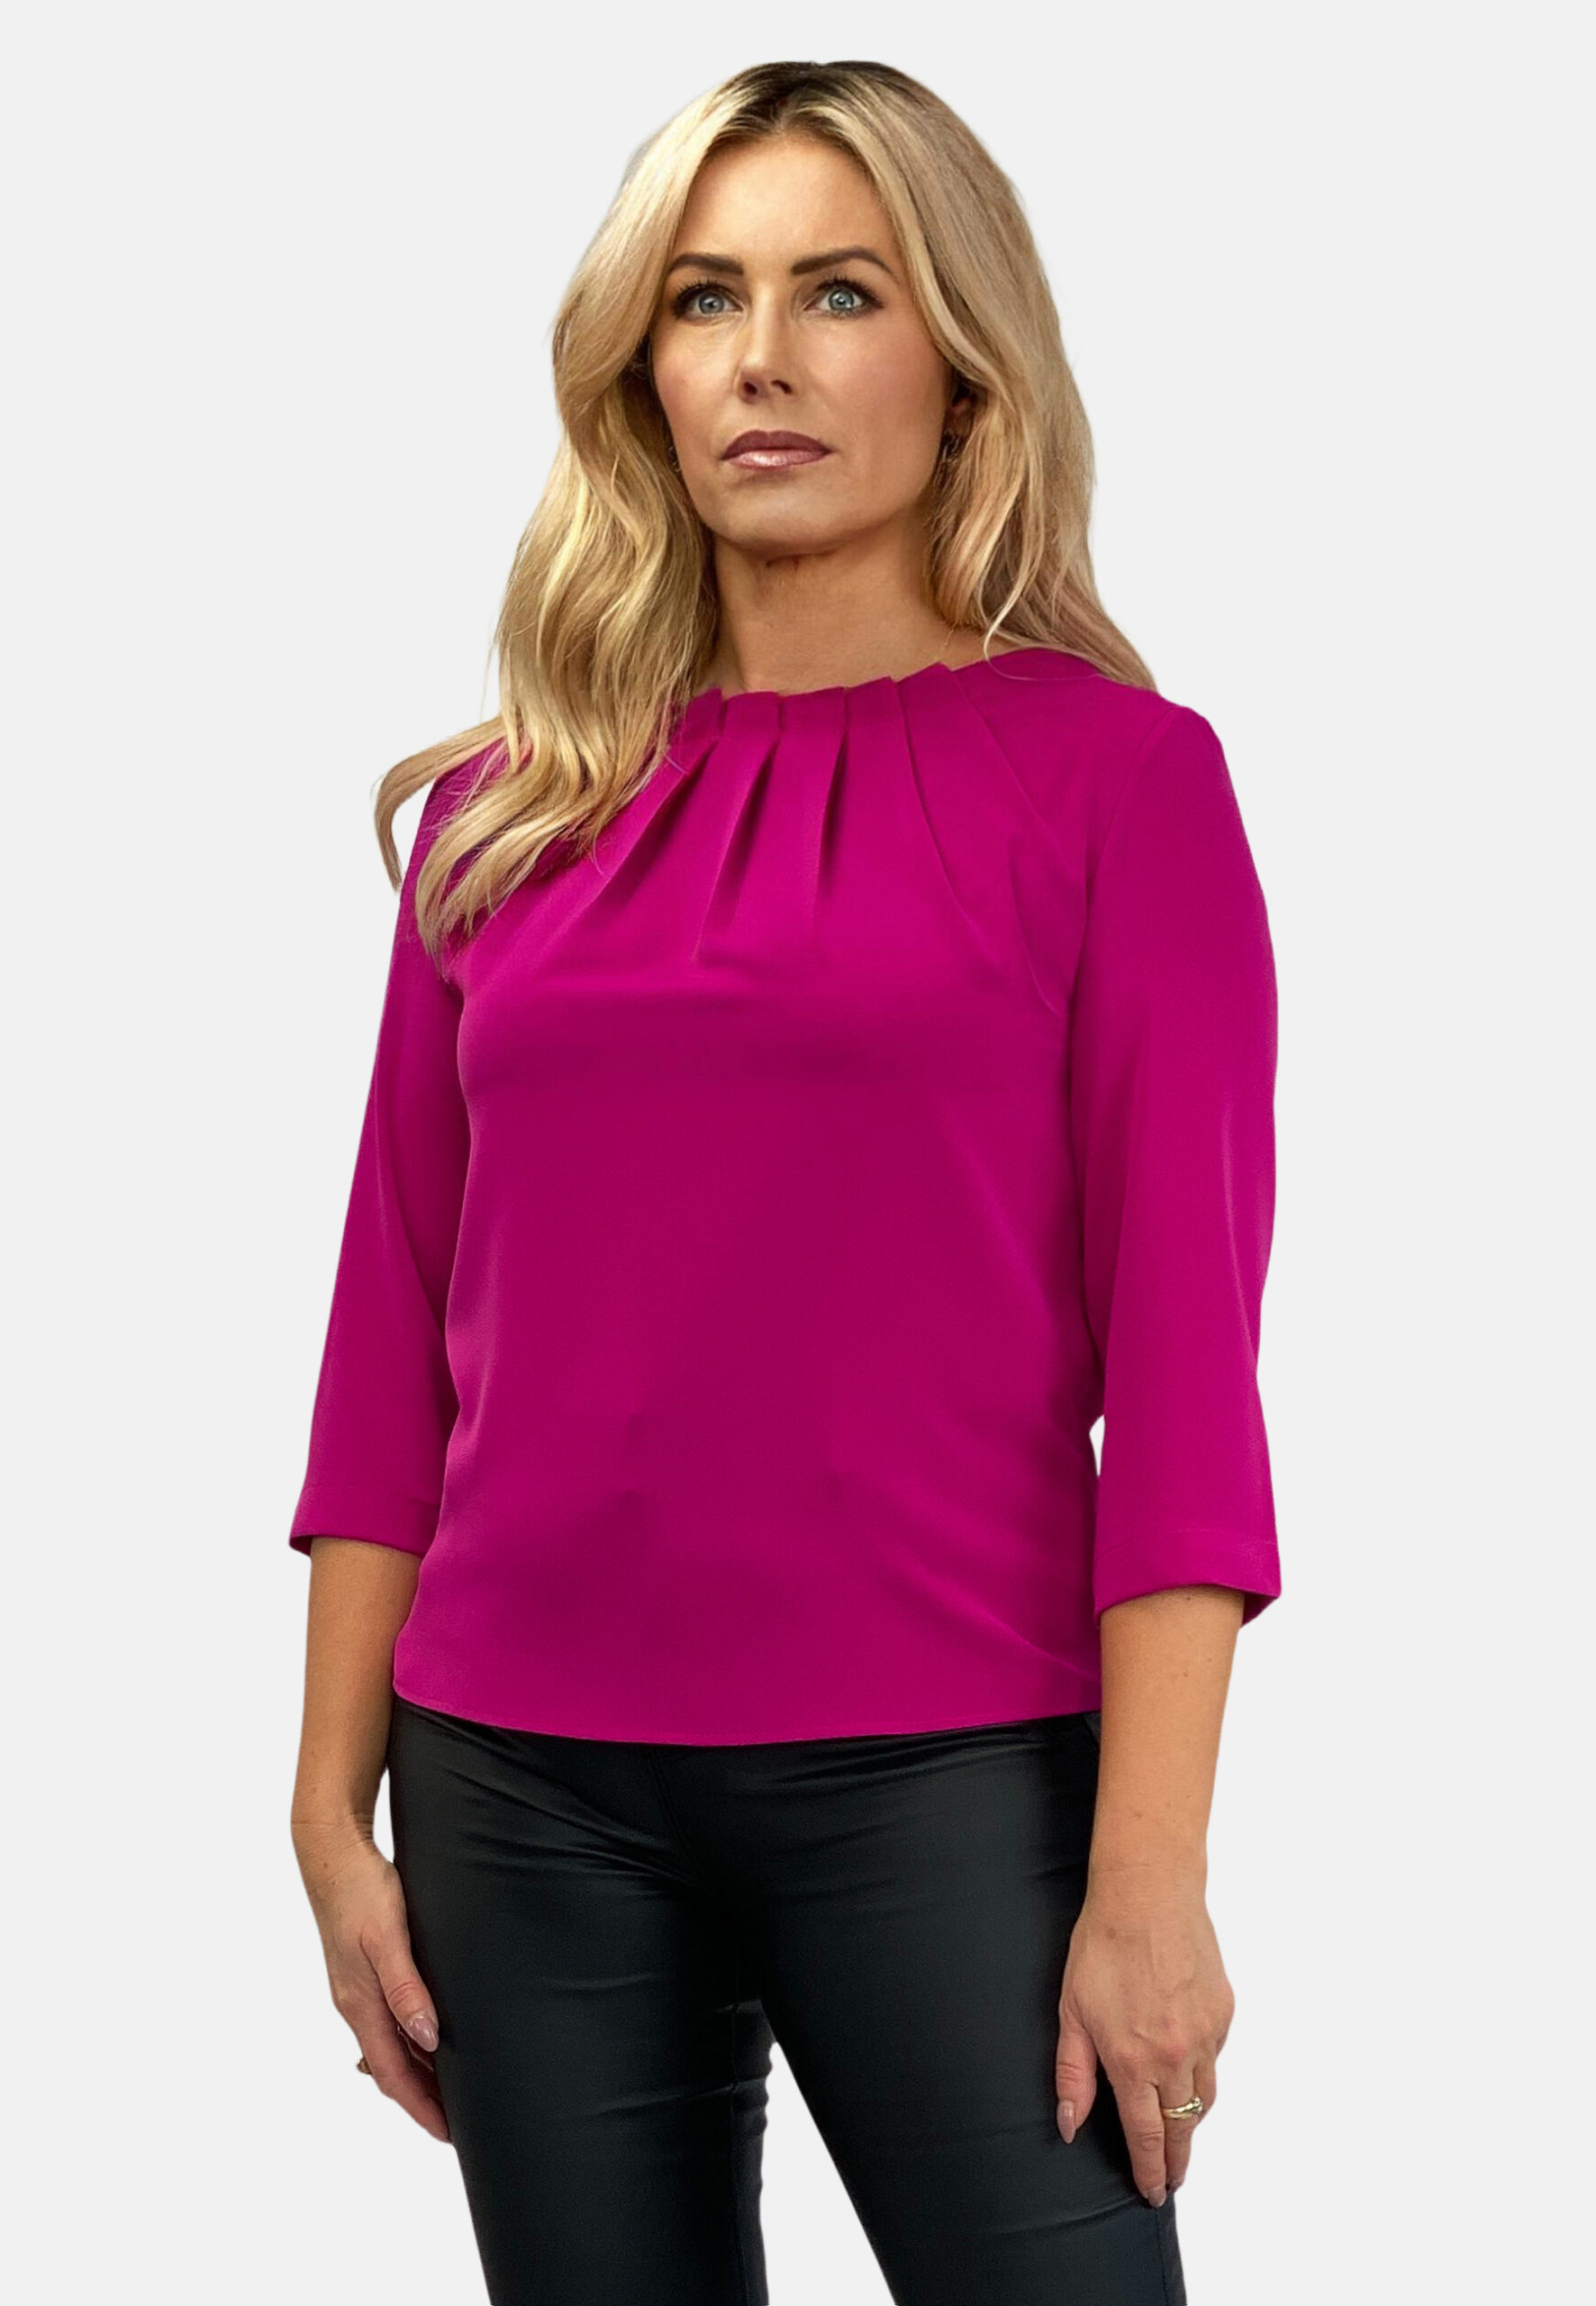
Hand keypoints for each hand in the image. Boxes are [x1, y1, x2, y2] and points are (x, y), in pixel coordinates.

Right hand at [293, 1819, 449, 2142]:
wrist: (333, 1853)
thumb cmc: (361, 1889)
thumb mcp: (387, 1937)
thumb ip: (406, 1988)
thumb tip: (426, 2038)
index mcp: (361, 2004)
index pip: (391, 2073)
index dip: (420, 2106)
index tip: (446, 2134)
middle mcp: (356, 2004)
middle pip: (390, 2068)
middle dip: (421, 2099)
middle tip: (458, 2122)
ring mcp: (358, 1990)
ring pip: (390, 2046)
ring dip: (417, 2072)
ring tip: (452, 2091)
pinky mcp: (363, 1972)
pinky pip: (388, 2022)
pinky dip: (409, 2041)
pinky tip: (427, 2038)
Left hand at [1053, 1868, 1232, 2204]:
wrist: (1148, 1893)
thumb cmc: (1104, 1945)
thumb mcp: (1071, 2012)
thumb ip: (1073, 2075)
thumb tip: (1071, 2124)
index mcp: (1133, 2059)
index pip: (1147, 2136)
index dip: (1151, 2171)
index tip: (1154, 2192)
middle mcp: (1176, 2055)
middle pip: (1182, 2128)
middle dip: (1178, 2160)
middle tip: (1173, 2179)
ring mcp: (1206, 2034)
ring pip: (1205, 2098)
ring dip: (1192, 2121)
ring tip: (1178, 2130)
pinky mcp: (1224, 2012)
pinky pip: (1215, 2058)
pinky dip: (1202, 2070)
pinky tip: (1185, 2063)